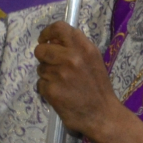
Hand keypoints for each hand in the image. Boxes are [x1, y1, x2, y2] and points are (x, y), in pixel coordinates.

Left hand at [34, 22, 118, 139]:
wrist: (102, 115)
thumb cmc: (98, 87)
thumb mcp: (92, 60)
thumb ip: (75, 47)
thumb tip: (53, 39)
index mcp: (84, 47)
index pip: (59, 28)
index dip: (47, 33)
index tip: (45, 40)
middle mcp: (71, 57)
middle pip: (41, 49)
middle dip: (43, 57)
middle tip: (52, 65)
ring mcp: (60, 73)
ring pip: (40, 68)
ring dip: (47, 75)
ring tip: (62, 83)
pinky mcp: (51, 89)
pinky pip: (40, 83)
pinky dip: (47, 89)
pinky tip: (60, 94)